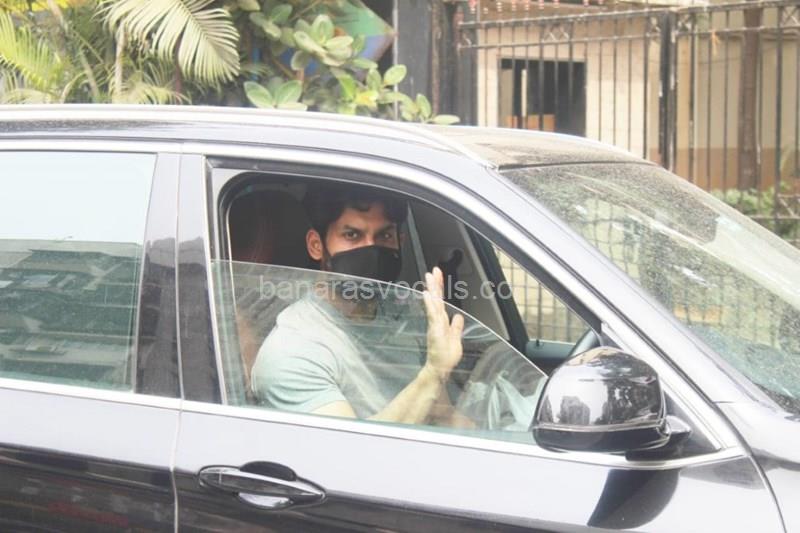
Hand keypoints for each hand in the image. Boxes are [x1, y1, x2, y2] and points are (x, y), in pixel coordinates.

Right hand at [422, 266, 463, 381]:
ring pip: (434, 303)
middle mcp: (437, 320)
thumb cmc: (446, 356)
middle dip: (435, 284)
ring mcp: (435, 324)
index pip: (441, 301)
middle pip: (437, 299)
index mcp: (442, 321)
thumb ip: (456, 327)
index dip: (440, 288)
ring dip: (432, 290)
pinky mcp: (434, 329)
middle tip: (433, 270)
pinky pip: (432, 314)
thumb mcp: (456, 339)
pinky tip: (428, 295)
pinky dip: (430, 304)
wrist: (440, 369)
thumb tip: (458, 316)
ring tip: (429, 277)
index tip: (438, 275)